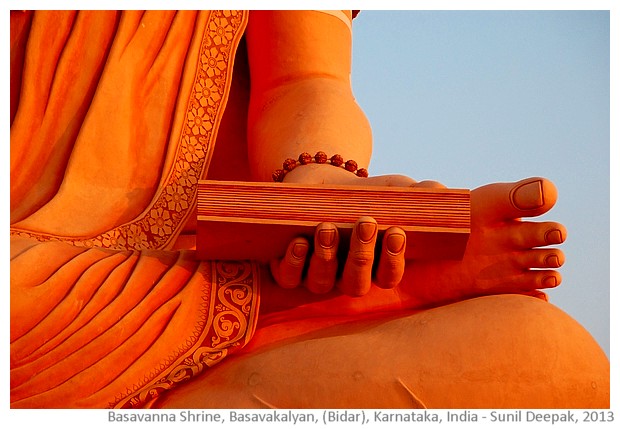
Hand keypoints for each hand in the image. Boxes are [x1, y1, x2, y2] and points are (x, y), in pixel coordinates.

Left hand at [269, 163, 441, 295]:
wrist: (322, 185)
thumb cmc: (364, 196)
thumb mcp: (392, 192)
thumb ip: (418, 194)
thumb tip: (439, 191)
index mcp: (375, 267)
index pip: (389, 277)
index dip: (393, 261)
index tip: (396, 232)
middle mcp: (346, 278)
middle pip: (356, 284)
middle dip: (361, 256)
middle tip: (365, 223)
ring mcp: (317, 275)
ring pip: (321, 284)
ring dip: (325, 259)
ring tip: (327, 228)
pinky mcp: (288, 267)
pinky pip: (289, 279)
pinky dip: (293, 264)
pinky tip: (298, 242)